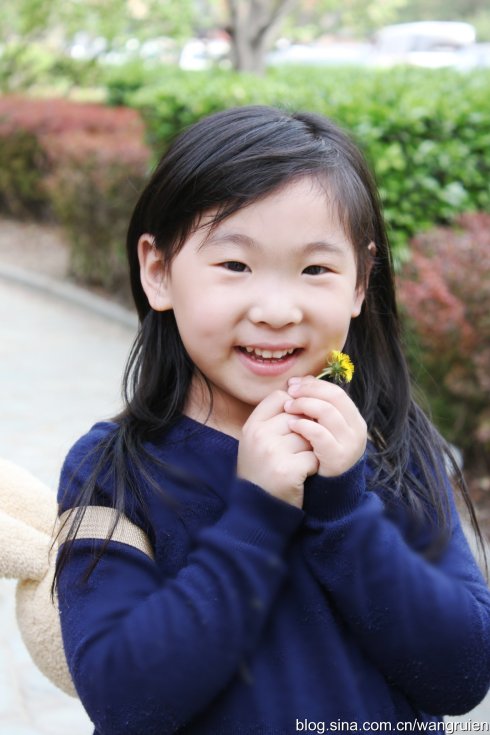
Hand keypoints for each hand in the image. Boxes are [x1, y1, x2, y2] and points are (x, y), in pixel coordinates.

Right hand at [237, 390, 318, 507]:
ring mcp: (272, 452)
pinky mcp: (288, 470)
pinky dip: (313, 466)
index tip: (297, 422)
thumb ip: (275, 417)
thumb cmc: (262, 472)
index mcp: (251, 426)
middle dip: (305, 431)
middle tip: (298, 449)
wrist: (256, 511)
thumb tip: (304, 387)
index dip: (294, 406)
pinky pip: (314, 456)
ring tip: (299, 463)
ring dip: (311, 449)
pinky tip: (303, 475)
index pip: (279, 397)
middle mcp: (259, 436)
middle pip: (298, 415)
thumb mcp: (257, 441)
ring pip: (309, 435)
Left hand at [284, 377, 366, 477]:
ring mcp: (349, 443)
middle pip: (333, 397)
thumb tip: (299, 380)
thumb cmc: (318, 455)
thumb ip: (315, 407)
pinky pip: (321, 434)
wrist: (324, 491)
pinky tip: (291, 425)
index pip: (335, 391)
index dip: (313, 384)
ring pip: (327, 412)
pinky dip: (304, 426)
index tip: (293, 383)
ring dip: (304, 405)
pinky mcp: (338, 458)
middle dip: (308, 391)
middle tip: (289, 392)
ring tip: (287, 408)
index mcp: (353, 419)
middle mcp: (356, 429)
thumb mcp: (320, 429)